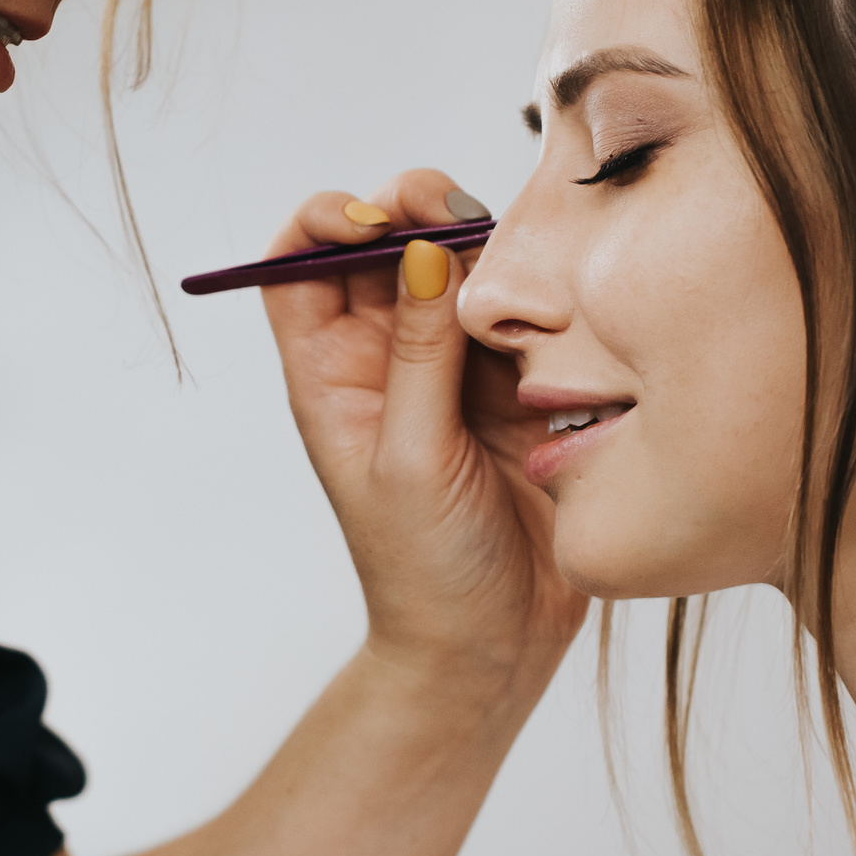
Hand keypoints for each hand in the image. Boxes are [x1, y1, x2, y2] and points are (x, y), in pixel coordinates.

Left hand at [260, 169, 583, 679]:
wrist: (494, 647)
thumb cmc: (425, 571)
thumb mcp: (411, 459)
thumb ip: (418, 354)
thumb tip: (419, 251)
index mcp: (333, 374)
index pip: (300, 264)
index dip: (326, 222)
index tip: (370, 221)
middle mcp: (388, 358)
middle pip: (389, 244)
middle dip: (416, 209)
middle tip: (452, 214)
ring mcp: (457, 367)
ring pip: (464, 266)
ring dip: (486, 244)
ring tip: (512, 262)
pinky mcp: (520, 383)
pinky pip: (528, 310)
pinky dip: (539, 290)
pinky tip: (555, 300)